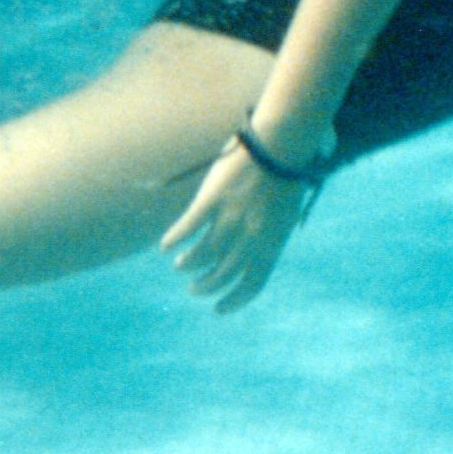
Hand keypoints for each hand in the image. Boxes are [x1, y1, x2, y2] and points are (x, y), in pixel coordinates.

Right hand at [160, 139, 309, 313]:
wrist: (283, 144)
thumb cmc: (286, 176)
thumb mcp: (284, 215)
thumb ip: (268, 237)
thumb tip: (254, 253)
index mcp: (272, 243)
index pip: (251, 285)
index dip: (233, 301)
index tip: (218, 309)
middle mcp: (250, 237)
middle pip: (221, 275)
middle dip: (205, 287)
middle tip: (195, 289)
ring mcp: (230, 219)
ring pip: (201, 255)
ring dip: (188, 265)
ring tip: (180, 266)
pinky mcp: (212, 200)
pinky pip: (188, 228)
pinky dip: (175, 239)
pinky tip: (166, 246)